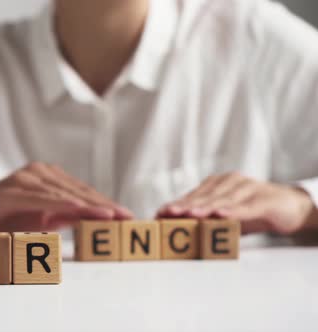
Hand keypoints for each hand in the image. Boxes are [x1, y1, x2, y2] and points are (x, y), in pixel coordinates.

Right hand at [0, 162, 132, 231]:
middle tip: (129, 217)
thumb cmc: (0, 218)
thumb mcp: (37, 219)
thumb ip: (61, 216)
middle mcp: (39, 173)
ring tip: (114, 215)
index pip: (82, 192)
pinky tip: (80, 210)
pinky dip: (63, 204)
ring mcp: (26, 179)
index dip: (105, 203)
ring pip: (65, 193)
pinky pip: (42, 198)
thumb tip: (87, 217)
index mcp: (47, 178)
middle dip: (106, 205)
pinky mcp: (12, 190)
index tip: (126, 216)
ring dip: (91, 205)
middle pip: (79, 191)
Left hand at [157, 172, 316, 234]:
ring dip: (205, 208)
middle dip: (185, 206)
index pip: (193, 196)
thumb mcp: (226, 216)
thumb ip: (206, 221)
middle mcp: (230, 182)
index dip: (177, 204)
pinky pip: (247, 206)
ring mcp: (248, 188)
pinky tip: (221, 215)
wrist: (290, 207)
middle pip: (204, 196)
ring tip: (190, 215)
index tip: (159, 213)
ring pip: (223, 200)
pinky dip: (233, 211)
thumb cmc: (252, 211)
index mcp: (217, 184)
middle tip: (168, 214)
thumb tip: (178, 231)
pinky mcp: (265, 199)